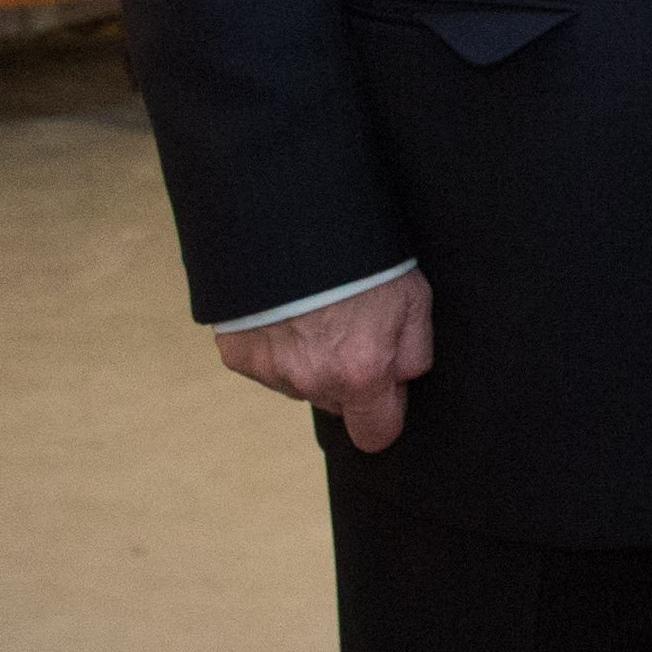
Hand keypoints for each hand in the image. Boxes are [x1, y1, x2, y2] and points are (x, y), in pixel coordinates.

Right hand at [217, 267, 432, 452]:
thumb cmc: (359, 255)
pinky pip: (265, 363)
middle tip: (349, 326)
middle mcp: (312, 380)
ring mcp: (270, 369)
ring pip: (300, 382)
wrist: (289, 217)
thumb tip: (402, 382)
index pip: (375, 435)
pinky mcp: (237, 353)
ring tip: (315, 310)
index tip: (384, 393)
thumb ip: (414, 353)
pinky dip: (274, 344)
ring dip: (308, 359)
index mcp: (361, 373)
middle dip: (346, 376)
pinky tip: (284, 310)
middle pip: (336, 403)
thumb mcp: (413, 298)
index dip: (383, 414)